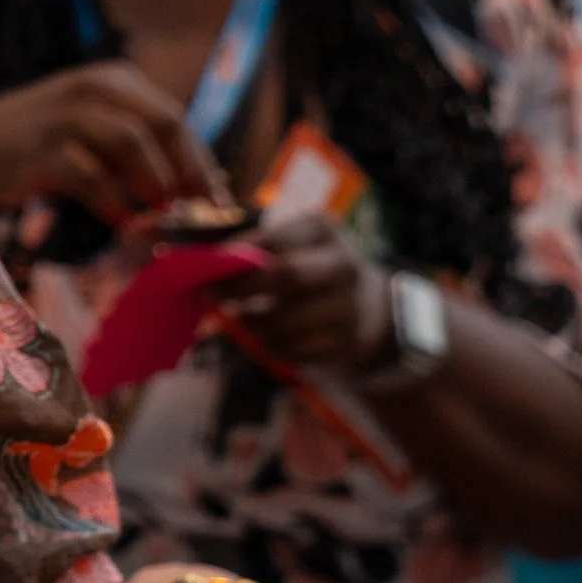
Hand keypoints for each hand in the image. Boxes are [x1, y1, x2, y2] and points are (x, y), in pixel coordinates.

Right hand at [0, 64, 221, 224]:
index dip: (200, 163)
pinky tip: (122, 221)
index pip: (174, 119)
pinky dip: (113, 201)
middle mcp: (95, 88)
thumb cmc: (52, 148)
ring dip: (153, 184)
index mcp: (116, 82)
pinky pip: (91, 174)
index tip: (215, 204)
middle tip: (193, 211)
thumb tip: (200, 188)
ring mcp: (68, 114)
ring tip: (159, 214)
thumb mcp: (101, 136)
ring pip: (131, 143)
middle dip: (185, 172)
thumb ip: (145, 153)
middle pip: (162, 124)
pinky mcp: (44, 147)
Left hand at [212, 209, 392, 374]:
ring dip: (254, 324)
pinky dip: (273, 346)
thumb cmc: (315, 268)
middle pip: (288, 275)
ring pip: (289, 321)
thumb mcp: (298, 241)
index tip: (211, 264)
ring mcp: (348, 308)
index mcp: (326, 231)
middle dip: (242, 287)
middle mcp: (343, 266)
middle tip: (214, 295)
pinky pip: (297, 351)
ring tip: (243, 319)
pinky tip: (268, 337)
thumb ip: (259, 244)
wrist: (372, 308)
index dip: (239, 252)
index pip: (276, 238)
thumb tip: (208, 260)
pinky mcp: (346, 344)